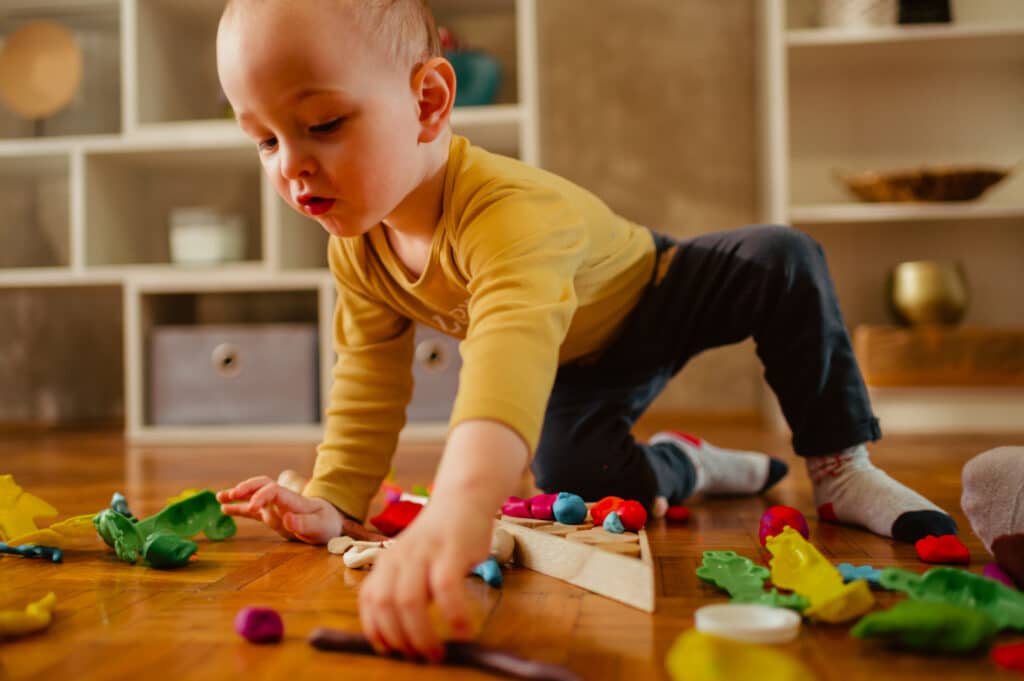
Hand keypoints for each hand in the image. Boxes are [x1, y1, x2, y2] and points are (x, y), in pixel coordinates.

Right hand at [217, 476, 341, 543]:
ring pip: (253, 494)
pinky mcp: (270, 515)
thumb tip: (287, 518)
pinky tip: (224, 509)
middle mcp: (281, 499)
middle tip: (231, 494)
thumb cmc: (326, 524)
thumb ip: (304, 523)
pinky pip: (251, 510)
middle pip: (261, 484)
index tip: (252, 507)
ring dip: (238, 494)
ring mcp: (274, 506)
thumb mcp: (320, 527)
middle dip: (246, 487)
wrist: (330, 523)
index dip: (261, 496)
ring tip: (220, 497)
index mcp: (292, 499)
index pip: (273, 490)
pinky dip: (238, 509)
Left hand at [358, 498, 491, 662]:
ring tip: (436, 652)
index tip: (390, 650)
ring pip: (409, 600)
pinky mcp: (452, 551)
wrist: (463, 498)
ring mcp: (425, 553)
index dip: (375, 629)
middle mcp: (400, 557)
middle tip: (417, 656)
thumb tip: (403, 632)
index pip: (368, 600)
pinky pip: (446, 588)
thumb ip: (405, 588)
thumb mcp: (414, 561)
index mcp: (387, 562)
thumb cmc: (441, 537)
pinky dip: (453, 614)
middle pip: (385, 604)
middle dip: (398, 639)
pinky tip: (463, 629)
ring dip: (420, 634)